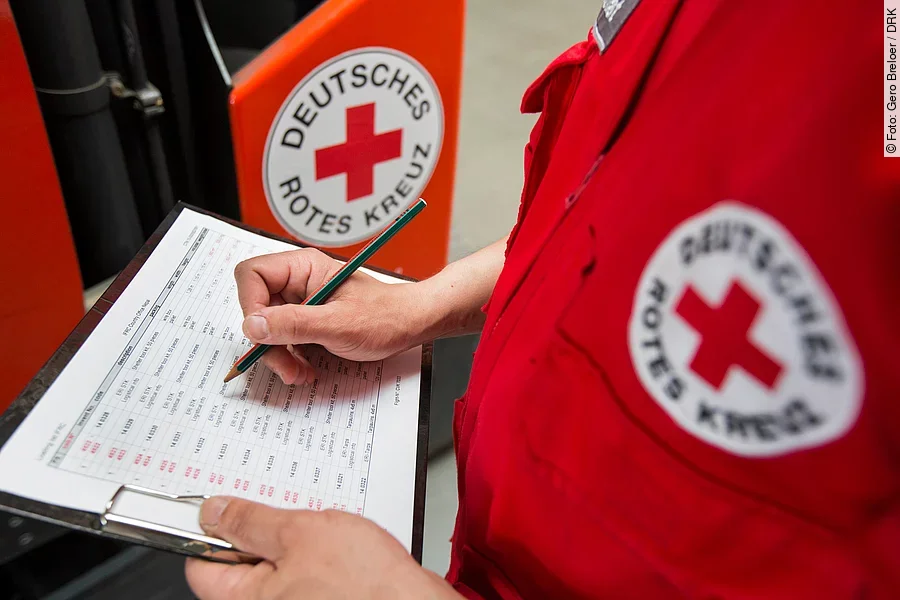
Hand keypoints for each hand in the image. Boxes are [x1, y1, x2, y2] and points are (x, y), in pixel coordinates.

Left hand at [185, 497, 459, 599]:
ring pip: (276, 561)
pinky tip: (337, 539)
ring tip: (320, 525)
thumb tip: (212, 512)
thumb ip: (250, 521)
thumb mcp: (300, 533)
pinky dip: (314, 548)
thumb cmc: (365, 583)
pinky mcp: (320, 597)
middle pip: (240, 560)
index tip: (224, 503)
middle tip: (284, 508)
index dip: (213, 527)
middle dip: (260, 527)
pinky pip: (303, 568)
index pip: (202, 562)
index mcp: (246, 599)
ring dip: (292, 535)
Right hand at [233, 249, 428, 384]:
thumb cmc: (385, 317)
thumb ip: (294, 323)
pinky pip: (283, 340)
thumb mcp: (338, 324)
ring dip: (279, 355)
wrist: (410, 326)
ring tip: (300, 373)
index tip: (263, 334)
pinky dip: (290, 359)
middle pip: (256, 307)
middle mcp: (297, 282)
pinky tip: (306, 370)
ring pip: (267, 329)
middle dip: (267, 341)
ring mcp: (301, 303)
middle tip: (286, 366)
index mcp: (303, 267)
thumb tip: (253, 325)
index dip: (251, 305)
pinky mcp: (306, 323)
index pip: (252, 275)